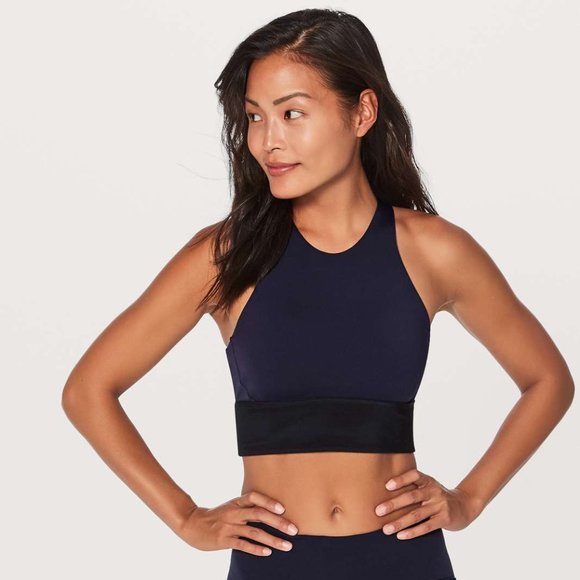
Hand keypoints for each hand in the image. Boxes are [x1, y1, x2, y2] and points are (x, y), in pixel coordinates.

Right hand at [176, 491, 298, 555]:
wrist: (192, 524)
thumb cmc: (218, 515)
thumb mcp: (232, 506)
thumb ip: (248, 507)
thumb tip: (273, 511)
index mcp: (236, 501)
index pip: (254, 497)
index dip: (268, 501)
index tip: (283, 508)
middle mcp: (234, 512)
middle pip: (259, 514)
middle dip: (278, 522)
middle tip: (294, 530)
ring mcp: (229, 526)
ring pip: (254, 532)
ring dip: (273, 539)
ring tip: (287, 545)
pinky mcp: (224, 540)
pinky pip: (243, 545)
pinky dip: (256, 549)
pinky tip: (268, 552)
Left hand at [374, 469, 483, 539]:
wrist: (464, 505)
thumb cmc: (438, 496)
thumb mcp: (428, 486)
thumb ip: (413, 487)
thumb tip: (385, 492)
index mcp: (428, 480)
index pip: (414, 475)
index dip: (401, 479)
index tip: (387, 486)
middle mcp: (434, 491)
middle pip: (411, 497)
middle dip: (393, 504)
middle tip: (378, 511)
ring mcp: (440, 505)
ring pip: (416, 514)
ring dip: (400, 522)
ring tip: (386, 529)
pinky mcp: (445, 519)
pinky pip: (426, 527)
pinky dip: (412, 532)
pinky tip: (401, 536)